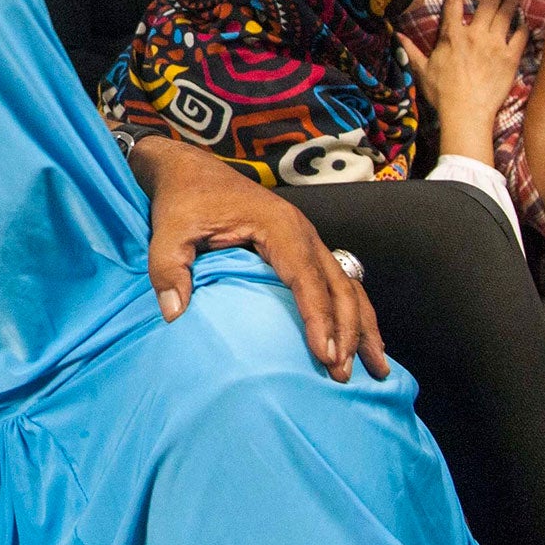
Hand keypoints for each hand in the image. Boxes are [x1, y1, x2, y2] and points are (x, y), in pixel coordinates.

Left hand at [132, 136, 386, 381]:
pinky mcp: (302, 249)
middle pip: (339, 286)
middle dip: (348, 331)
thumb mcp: (168, 230)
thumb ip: (168, 267)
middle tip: (344, 375)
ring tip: (376, 368)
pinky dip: (353, 313)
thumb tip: (174, 312)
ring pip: (348, 286)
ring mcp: (307, 240)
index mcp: (277, 227)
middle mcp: (302, 233)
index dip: (319, 318)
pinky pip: (338, 283)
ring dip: (362, 327)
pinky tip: (360, 343)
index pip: (306, 279)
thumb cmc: (182, 199)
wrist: (189, 170)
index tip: (325, 356)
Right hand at [399, 0, 523, 163]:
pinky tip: (525, 22)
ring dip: (510, 2)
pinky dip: (523, 27)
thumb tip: (396, 36)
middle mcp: (475, 34)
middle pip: (488, 4)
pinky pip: (521, 37)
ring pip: (506, 15)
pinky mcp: (510, 58)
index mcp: (452, 35)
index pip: (454, 3)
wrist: (466, 113)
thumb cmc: (442, 93)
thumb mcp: (423, 70)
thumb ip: (411, 50)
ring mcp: (495, 45)